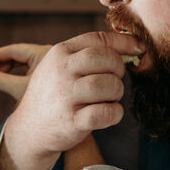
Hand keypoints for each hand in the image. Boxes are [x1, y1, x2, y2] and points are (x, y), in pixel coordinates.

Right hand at [0, 31, 143, 169]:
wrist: (30, 130)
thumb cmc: (54, 95)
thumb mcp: (60, 66)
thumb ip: (88, 54)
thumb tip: (134, 45)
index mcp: (60, 53)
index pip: (99, 39)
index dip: (124, 43)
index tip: (139, 49)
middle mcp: (62, 71)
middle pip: (107, 59)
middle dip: (119, 70)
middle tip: (114, 81)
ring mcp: (66, 96)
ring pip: (110, 85)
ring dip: (117, 93)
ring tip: (108, 99)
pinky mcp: (72, 121)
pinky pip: (107, 112)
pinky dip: (115, 113)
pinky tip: (109, 114)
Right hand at [0, 43, 50, 101]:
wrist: (61, 121)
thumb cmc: (42, 105)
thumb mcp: (17, 89)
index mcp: (44, 55)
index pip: (15, 50)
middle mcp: (49, 56)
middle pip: (20, 54)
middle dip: (1, 61)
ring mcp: (51, 64)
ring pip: (24, 60)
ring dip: (9, 66)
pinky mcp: (50, 72)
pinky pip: (30, 67)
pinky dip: (17, 71)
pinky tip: (6, 78)